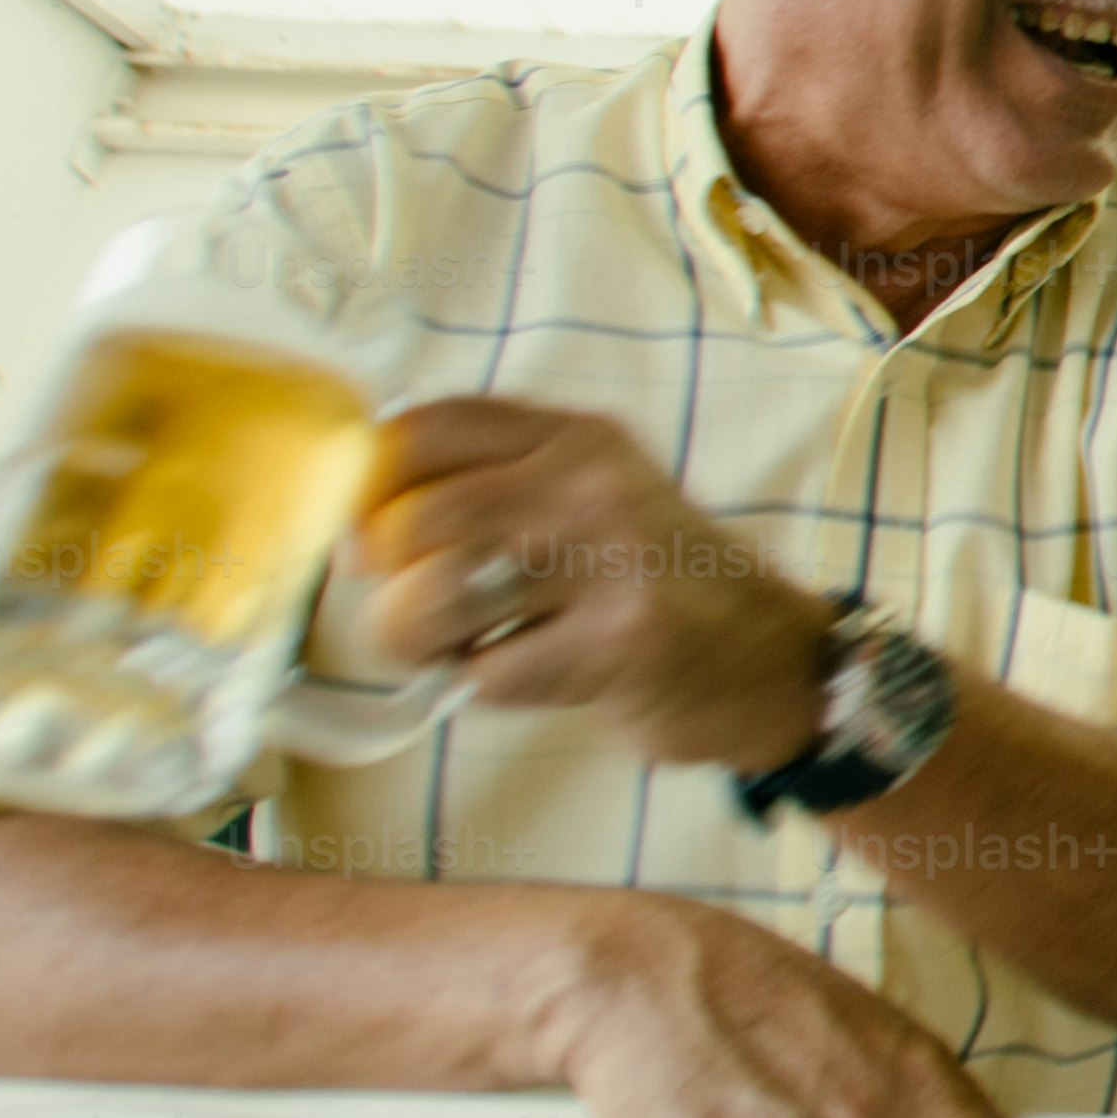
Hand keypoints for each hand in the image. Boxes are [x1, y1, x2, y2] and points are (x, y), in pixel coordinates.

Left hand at [351, 400, 831, 772]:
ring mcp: (613, 561)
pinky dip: (491, 686)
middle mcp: (594, 484)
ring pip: (436, 601)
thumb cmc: (649, 583)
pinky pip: (490, 673)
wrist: (767, 657)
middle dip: (386, 586)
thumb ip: (488, 487)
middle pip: (415, 522)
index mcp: (575, 437)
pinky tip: (534, 673)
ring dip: (425, 644)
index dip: (366, 490)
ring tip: (464, 649)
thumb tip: (350, 530)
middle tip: (412, 615)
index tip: (366, 541)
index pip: (423, 431)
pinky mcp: (622, 644)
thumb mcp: (583, 500)